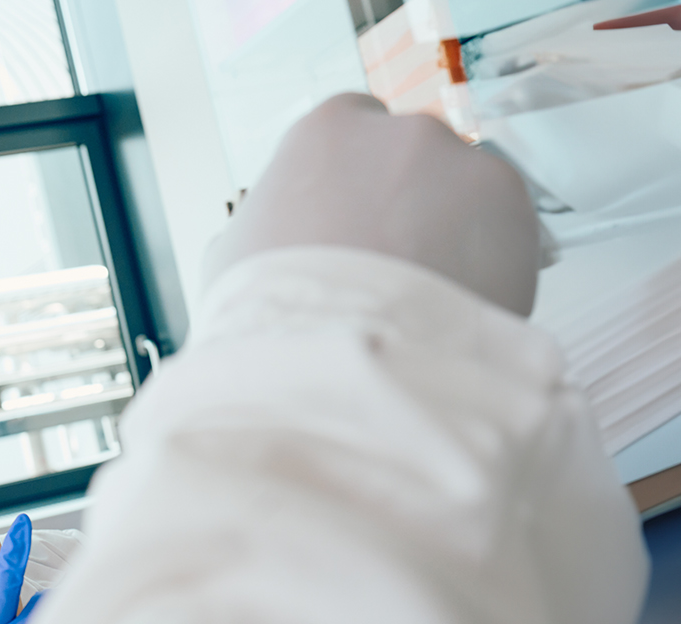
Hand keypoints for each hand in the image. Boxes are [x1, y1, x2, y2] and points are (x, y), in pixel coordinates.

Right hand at [202, 93, 542, 315]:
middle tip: (393, 269)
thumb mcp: (232, 262)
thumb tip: (262, 246)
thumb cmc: (274, 319)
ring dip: (456, 237)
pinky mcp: (517, 213)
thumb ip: (260, 231)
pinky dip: (495, 270)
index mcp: (325, 133)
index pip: (353, 128)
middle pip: (416, 160)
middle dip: (410, 207)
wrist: (334, 369)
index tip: (358, 217)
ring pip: (469, 196)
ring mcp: (463, 167)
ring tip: (427, 302)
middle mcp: (400, 134)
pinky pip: (512, 236)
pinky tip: (457, 311)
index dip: (356, 182)